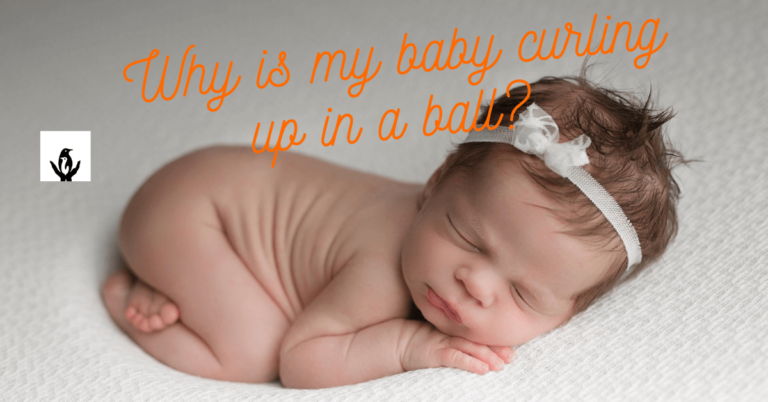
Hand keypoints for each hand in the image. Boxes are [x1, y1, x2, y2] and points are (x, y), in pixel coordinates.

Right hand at [400, 322, 515, 374]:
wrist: (398, 343)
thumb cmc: (422, 342)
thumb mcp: (443, 338)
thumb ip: (460, 339)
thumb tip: (485, 348)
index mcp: (457, 330)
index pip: (480, 334)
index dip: (496, 341)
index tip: (512, 350)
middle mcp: (452, 333)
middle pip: (478, 340)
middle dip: (496, 348)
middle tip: (512, 357)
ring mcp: (443, 342)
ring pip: (470, 348)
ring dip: (487, 356)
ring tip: (501, 364)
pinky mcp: (434, 353)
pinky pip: (455, 358)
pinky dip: (469, 363)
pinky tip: (483, 369)